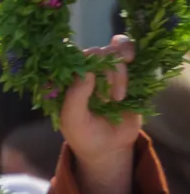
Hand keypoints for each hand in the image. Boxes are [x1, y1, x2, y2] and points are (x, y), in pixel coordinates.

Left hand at [58, 36, 139, 193]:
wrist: (109, 147)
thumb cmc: (84, 135)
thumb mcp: (73, 121)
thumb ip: (75, 97)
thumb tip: (88, 71)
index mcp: (63, 82)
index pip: (66, 58)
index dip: (81, 63)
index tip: (91, 79)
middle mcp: (81, 72)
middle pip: (93, 53)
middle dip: (103, 74)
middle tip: (105, 101)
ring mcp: (102, 69)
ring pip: (110, 50)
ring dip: (118, 72)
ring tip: (117, 98)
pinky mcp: (122, 69)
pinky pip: (124, 47)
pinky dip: (128, 51)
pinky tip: (131, 61)